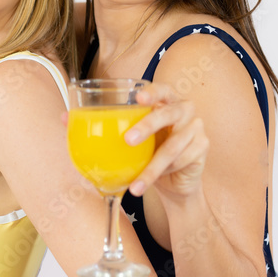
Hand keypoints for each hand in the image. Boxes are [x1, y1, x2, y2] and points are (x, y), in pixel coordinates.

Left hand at [125, 82, 207, 198]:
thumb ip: (114, 129)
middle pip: (168, 114)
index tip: (138, 98)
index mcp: (166, 100)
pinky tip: (152, 181)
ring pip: (172, 147)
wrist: (175, 179)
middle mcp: (184, 109)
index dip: (151, 92)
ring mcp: (196, 127)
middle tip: (128, 140)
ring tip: (135, 186)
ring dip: (151, 169)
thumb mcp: (135, 139)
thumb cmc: (151, 151)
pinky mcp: (203, 146)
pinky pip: (181, 160)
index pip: (161, 90)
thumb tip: (74, 124)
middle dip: (147, 126)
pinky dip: (164, 173)